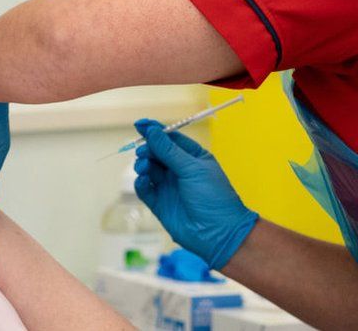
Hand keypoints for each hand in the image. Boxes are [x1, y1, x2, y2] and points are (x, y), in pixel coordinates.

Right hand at [133, 118, 257, 269]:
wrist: (218, 233)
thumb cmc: (213, 197)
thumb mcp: (192, 169)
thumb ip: (169, 150)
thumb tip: (152, 131)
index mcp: (192, 157)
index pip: (170, 139)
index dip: (155, 131)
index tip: (140, 125)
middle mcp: (179, 170)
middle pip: (155, 153)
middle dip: (147, 149)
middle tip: (143, 152)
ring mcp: (168, 187)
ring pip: (148, 169)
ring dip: (143, 165)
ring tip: (145, 168)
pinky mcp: (159, 203)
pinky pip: (144, 189)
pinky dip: (141, 183)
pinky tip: (144, 181)